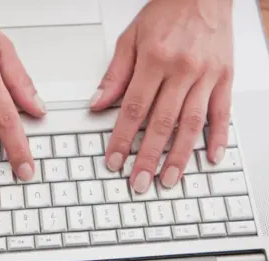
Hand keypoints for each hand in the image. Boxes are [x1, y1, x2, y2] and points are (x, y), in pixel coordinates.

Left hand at [90, 0, 232, 191]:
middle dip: (148, 157)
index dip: (121, 139)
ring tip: (168, 179)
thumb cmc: (165, 12)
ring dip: (179, 156)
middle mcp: (181, 70)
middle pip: (161, 122)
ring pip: (191, 123)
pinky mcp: (224, 77)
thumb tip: (97, 104)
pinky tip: (211, 157)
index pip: (133, 109)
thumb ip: (114, 74)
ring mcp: (206, 75)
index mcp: (154, 59)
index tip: (113, 161)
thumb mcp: (130, 38)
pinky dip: (218, 137)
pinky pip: (222, 112)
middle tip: (139, 183)